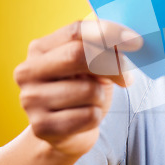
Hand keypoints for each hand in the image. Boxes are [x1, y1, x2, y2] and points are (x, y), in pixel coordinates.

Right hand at [13, 20, 142, 156]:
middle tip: (127, 77)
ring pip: (89, 90)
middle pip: (78, 55)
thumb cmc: (82, 92)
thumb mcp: (91, 66)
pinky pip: (89, 116)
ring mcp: (31, 99)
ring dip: (101, 97)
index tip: (135, 41)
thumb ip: (103, 49)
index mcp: (40, 48)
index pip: (76, 31)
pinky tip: (85, 119)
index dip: (109, 33)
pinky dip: (96, 117)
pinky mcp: (41, 126)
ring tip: (92, 103)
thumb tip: (129, 39)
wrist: (66, 134)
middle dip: (112, 65)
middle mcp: (28, 71)